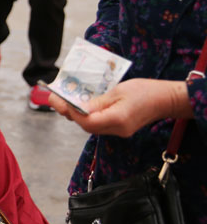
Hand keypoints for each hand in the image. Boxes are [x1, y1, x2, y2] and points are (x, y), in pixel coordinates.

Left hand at [50, 78, 193, 137]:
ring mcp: (119, 131)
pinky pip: (99, 125)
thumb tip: (77, 107)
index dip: (72, 112)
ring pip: (91, 127)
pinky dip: (88, 116)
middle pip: (86, 126)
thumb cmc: (146, 91)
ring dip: (77, 115)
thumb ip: (98, 101)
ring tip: (64, 101)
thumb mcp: (119, 91)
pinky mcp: (120, 129)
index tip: (60, 100)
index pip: (88, 121)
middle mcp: (117, 129)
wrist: (167, 100)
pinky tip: (81, 106)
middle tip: (55, 99)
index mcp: (118, 119)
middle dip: (69, 113)